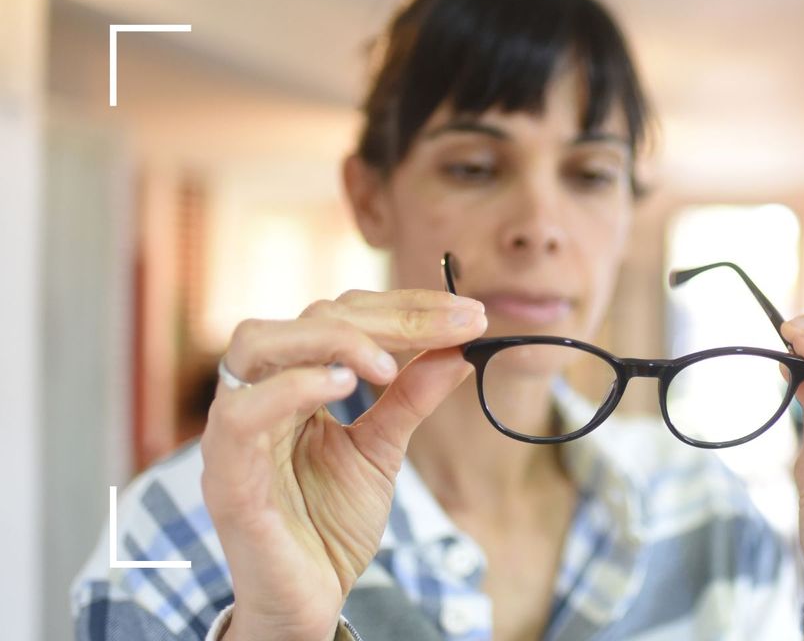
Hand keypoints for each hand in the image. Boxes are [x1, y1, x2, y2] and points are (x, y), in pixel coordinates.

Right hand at [202, 290, 485, 639]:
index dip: (405, 307)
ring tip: (389, 363)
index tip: (469, 315)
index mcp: (290, 381)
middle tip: (454, 326)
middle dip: (387, 316)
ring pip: (257, 345)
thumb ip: (411, 397)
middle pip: (306, 318)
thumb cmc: (329, 525)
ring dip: (333, 340)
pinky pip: (241, 416)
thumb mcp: (383, 451)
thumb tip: (459, 348)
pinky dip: (291, 390)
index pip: (341, 314)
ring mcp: (234, 432)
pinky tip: (344, 386)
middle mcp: (256, 394)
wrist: (307, 602)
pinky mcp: (226, 477)